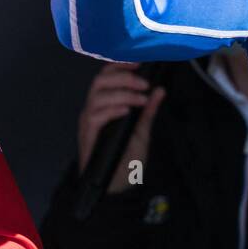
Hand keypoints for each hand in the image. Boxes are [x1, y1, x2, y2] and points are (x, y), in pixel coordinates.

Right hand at [76, 63, 165, 192]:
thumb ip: (148, 110)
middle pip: (100, 81)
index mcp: (105, 104)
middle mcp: (94, 109)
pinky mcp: (88, 135)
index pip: (106, 76)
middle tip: (143, 84)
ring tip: (141, 99)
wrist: (117, 185)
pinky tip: (127, 110)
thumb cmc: (127, 158)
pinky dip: (113, 109)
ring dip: (123, 93)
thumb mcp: (142, 130)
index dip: (120, 66)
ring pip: (98, 95)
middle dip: (123, 77)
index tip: (140, 63)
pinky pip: (95, 115)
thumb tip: (159, 89)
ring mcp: (89, 122)